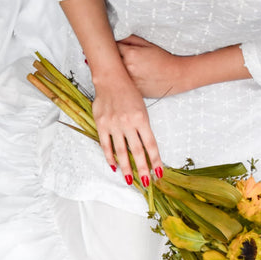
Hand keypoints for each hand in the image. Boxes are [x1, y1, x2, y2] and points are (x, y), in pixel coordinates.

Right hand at [92, 66, 162, 184]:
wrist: (110, 76)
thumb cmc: (128, 90)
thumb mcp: (141, 107)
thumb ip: (142, 126)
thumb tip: (145, 147)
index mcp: (142, 119)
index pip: (151, 145)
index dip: (156, 161)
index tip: (159, 174)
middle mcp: (129, 123)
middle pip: (137, 152)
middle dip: (143, 169)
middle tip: (146, 183)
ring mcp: (114, 125)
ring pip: (121, 152)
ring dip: (126, 168)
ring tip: (129, 180)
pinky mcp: (102, 124)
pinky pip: (106, 145)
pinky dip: (110, 157)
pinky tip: (114, 167)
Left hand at [117, 35, 191, 98]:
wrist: (177, 77)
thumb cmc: (164, 59)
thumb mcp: (148, 44)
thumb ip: (130, 40)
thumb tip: (117, 38)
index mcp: (130, 54)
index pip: (112, 48)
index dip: (113, 47)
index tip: (114, 47)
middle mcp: (127, 69)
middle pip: (111, 62)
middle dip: (113, 59)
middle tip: (118, 58)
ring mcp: (129, 82)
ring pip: (115, 75)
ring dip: (117, 72)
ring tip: (128, 69)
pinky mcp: (132, 92)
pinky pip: (122, 86)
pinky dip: (123, 82)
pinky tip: (130, 79)